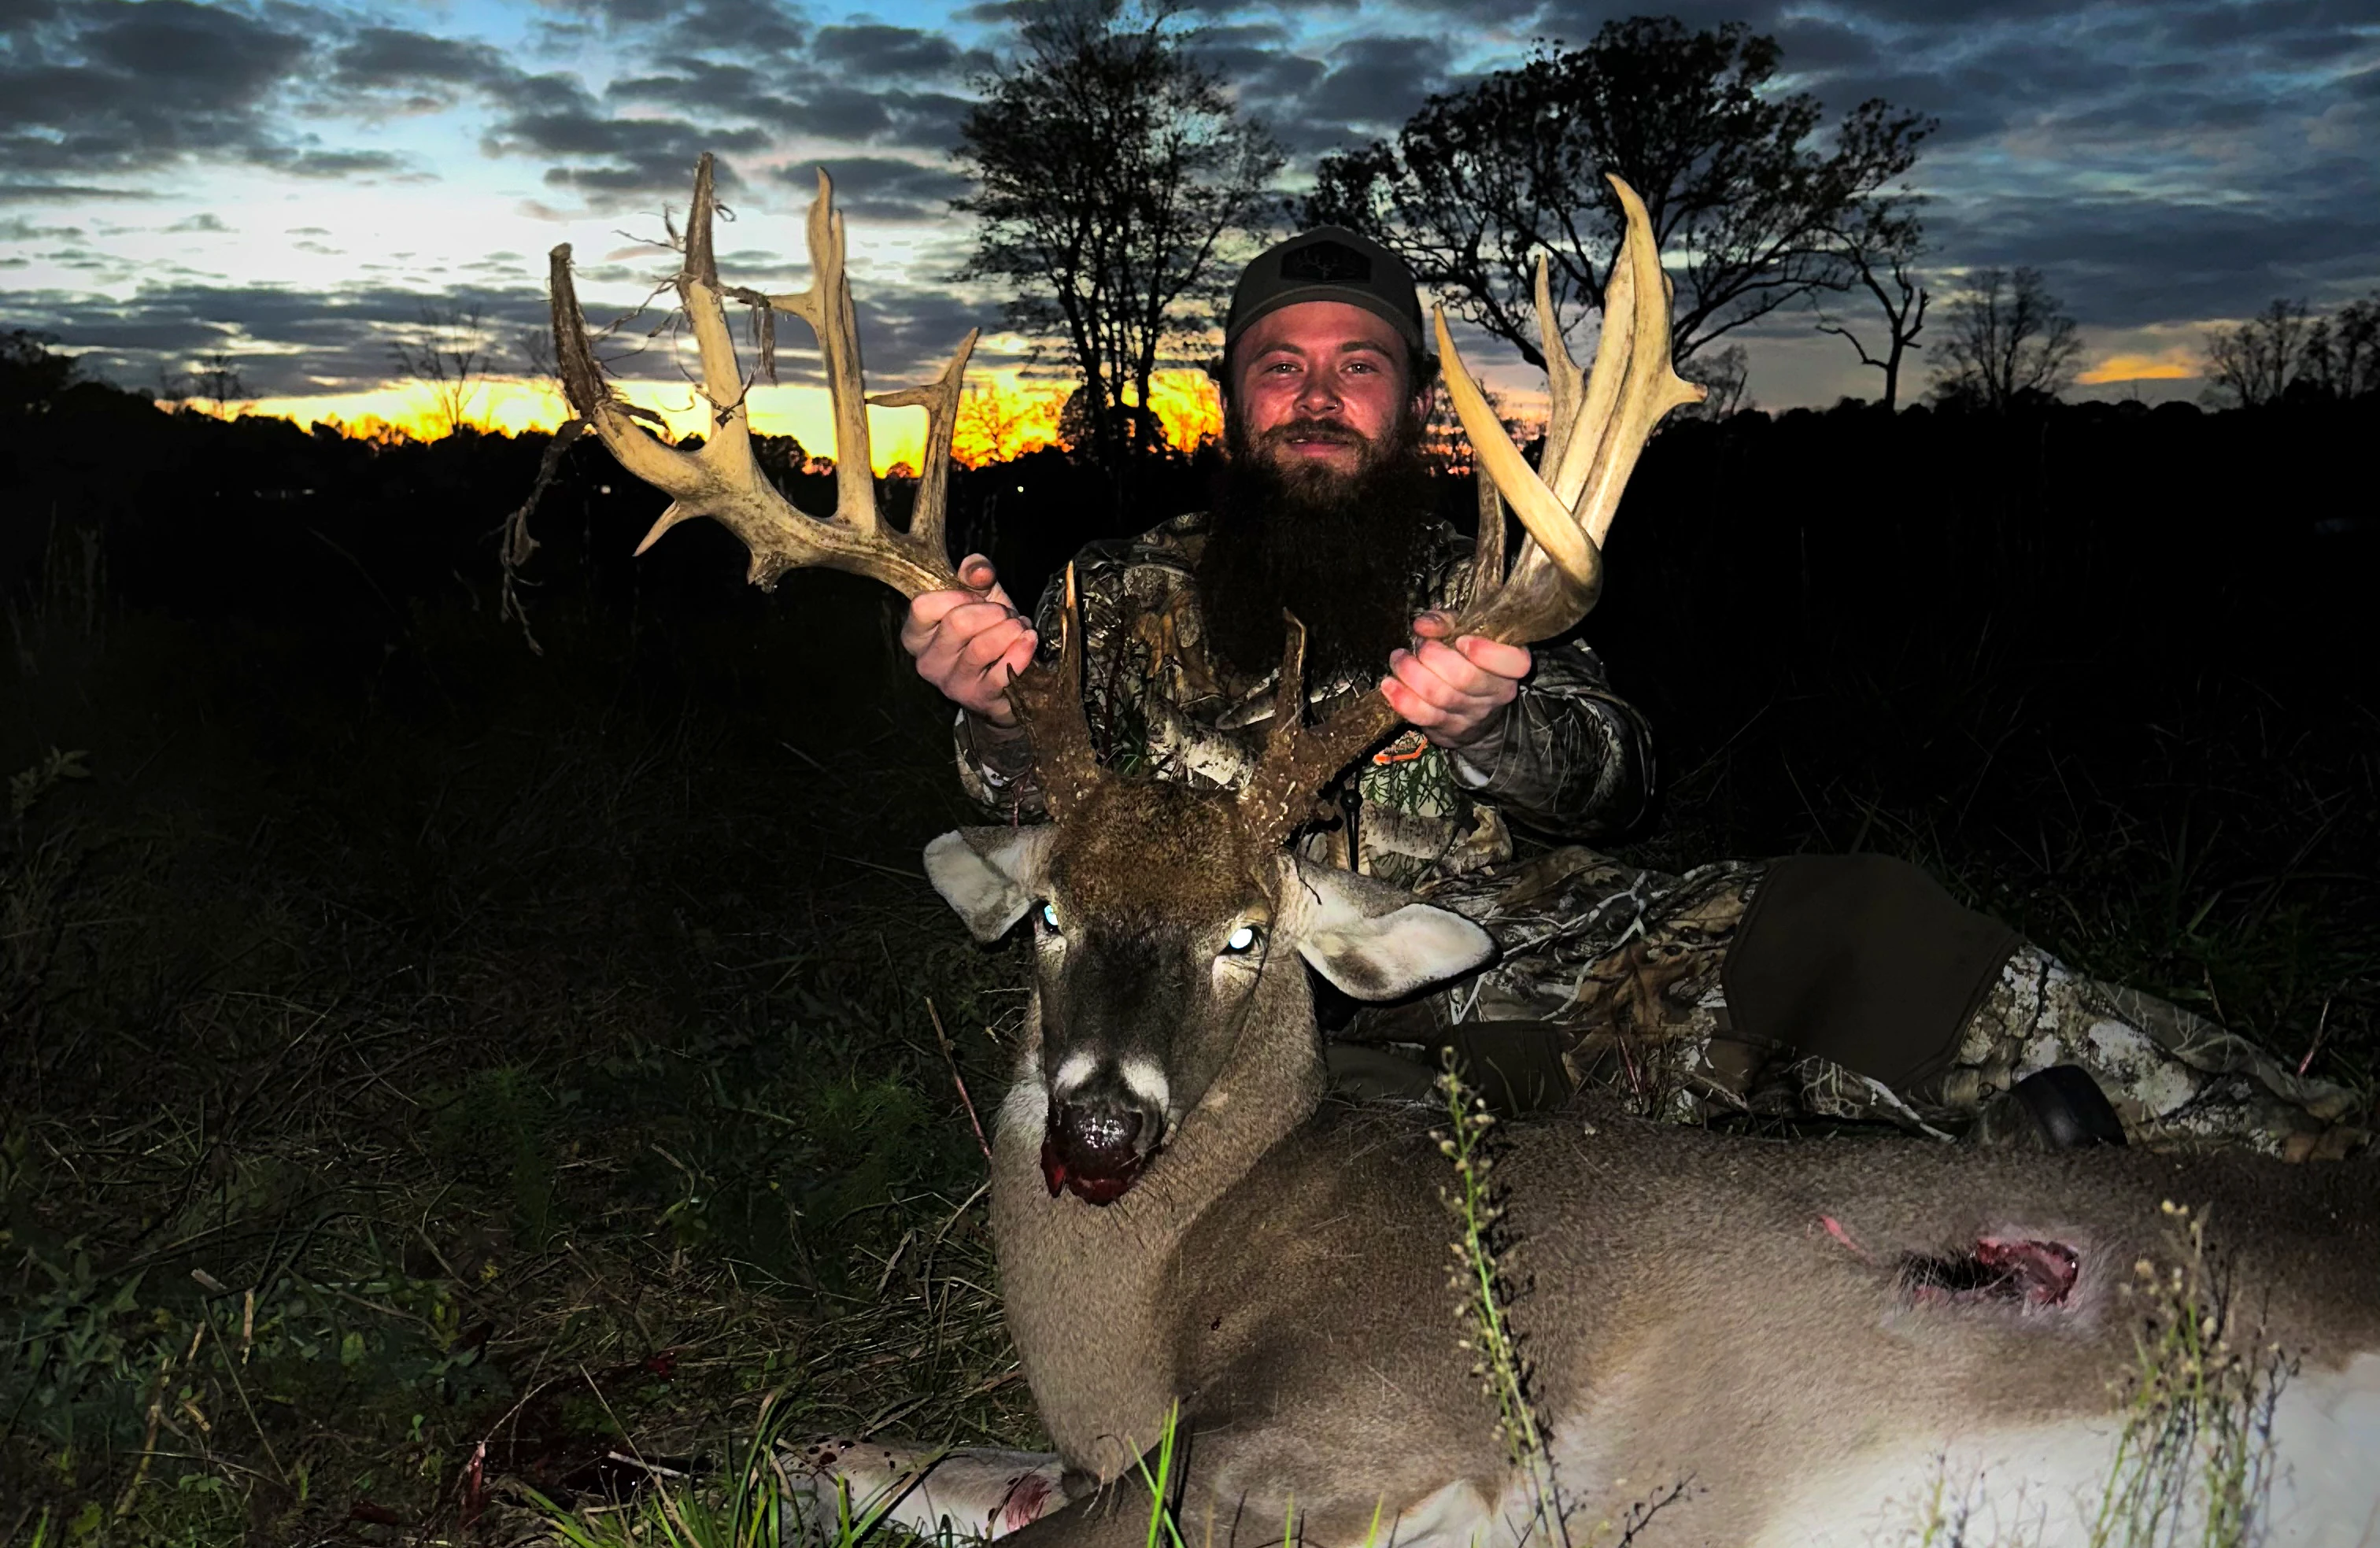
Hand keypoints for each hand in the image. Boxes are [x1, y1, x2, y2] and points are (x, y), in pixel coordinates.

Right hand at [901, 553, 1037, 726]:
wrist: (1007, 680)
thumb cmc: (987, 632)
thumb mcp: (979, 596)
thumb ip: (975, 573)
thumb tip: (979, 571)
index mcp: (916, 635)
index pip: (922, 606)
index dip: (957, 595)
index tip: (978, 597)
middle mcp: (927, 662)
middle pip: (958, 623)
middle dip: (993, 612)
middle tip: (1006, 615)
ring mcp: (951, 684)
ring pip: (982, 646)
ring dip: (1011, 630)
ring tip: (1019, 628)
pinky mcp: (979, 699)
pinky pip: (1003, 670)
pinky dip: (1022, 650)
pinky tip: (1029, 641)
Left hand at [1379, 612, 1529, 751]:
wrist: (1475, 711)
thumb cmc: (1470, 661)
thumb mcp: (1468, 633)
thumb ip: (1449, 622)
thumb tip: (1423, 625)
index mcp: (1510, 666)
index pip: (1514, 663)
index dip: (1488, 653)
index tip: (1462, 640)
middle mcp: (1496, 693)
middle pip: (1464, 678)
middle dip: (1432, 656)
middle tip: (1420, 645)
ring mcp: (1473, 715)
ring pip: (1439, 696)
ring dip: (1410, 673)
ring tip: (1399, 658)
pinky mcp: (1449, 730)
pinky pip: (1422, 716)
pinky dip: (1401, 699)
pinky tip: (1389, 684)